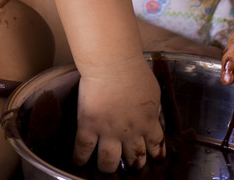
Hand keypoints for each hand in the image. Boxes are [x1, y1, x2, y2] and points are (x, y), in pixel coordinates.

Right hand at [73, 56, 165, 171]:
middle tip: (129, 168)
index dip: (154, 156)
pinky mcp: (89, 125)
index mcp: (148, 122)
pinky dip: (79, 158)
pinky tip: (78, 163)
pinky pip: (83, 148)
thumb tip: (154, 115)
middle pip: (134, 158)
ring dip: (108, 167)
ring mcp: (108, 131)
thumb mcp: (152, 92)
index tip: (152, 160)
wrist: (113, 64)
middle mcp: (130, 132)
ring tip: (106, 170)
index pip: (155, 146)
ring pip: (109, 160)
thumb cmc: (134, 71)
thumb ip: (153, 108)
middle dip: (133, 165)